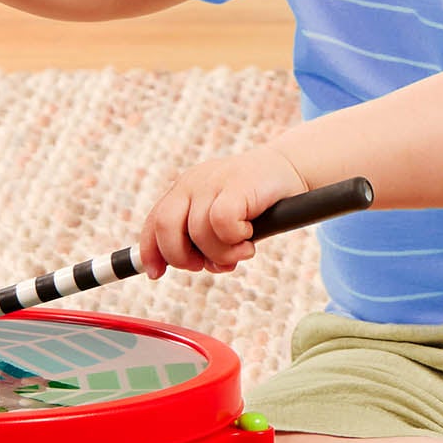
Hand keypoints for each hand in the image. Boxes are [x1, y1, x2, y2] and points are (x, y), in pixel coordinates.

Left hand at [136, 147, 307, 277]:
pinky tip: (249, 236)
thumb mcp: (223, 219)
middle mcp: (192, 183)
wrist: (291, 168)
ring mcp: (213, 181)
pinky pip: (222, 223)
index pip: (153, 223)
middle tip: (208, 265)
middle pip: (165, 227)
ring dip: (221, 254)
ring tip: (242, 251)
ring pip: (198, 232)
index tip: (155, 274)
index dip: (150, 252)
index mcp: (184, 190)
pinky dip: (234, 239)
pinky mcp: (237, 184)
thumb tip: (199, 266)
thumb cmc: (256, 201)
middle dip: (182, 257)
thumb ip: (207, 241)